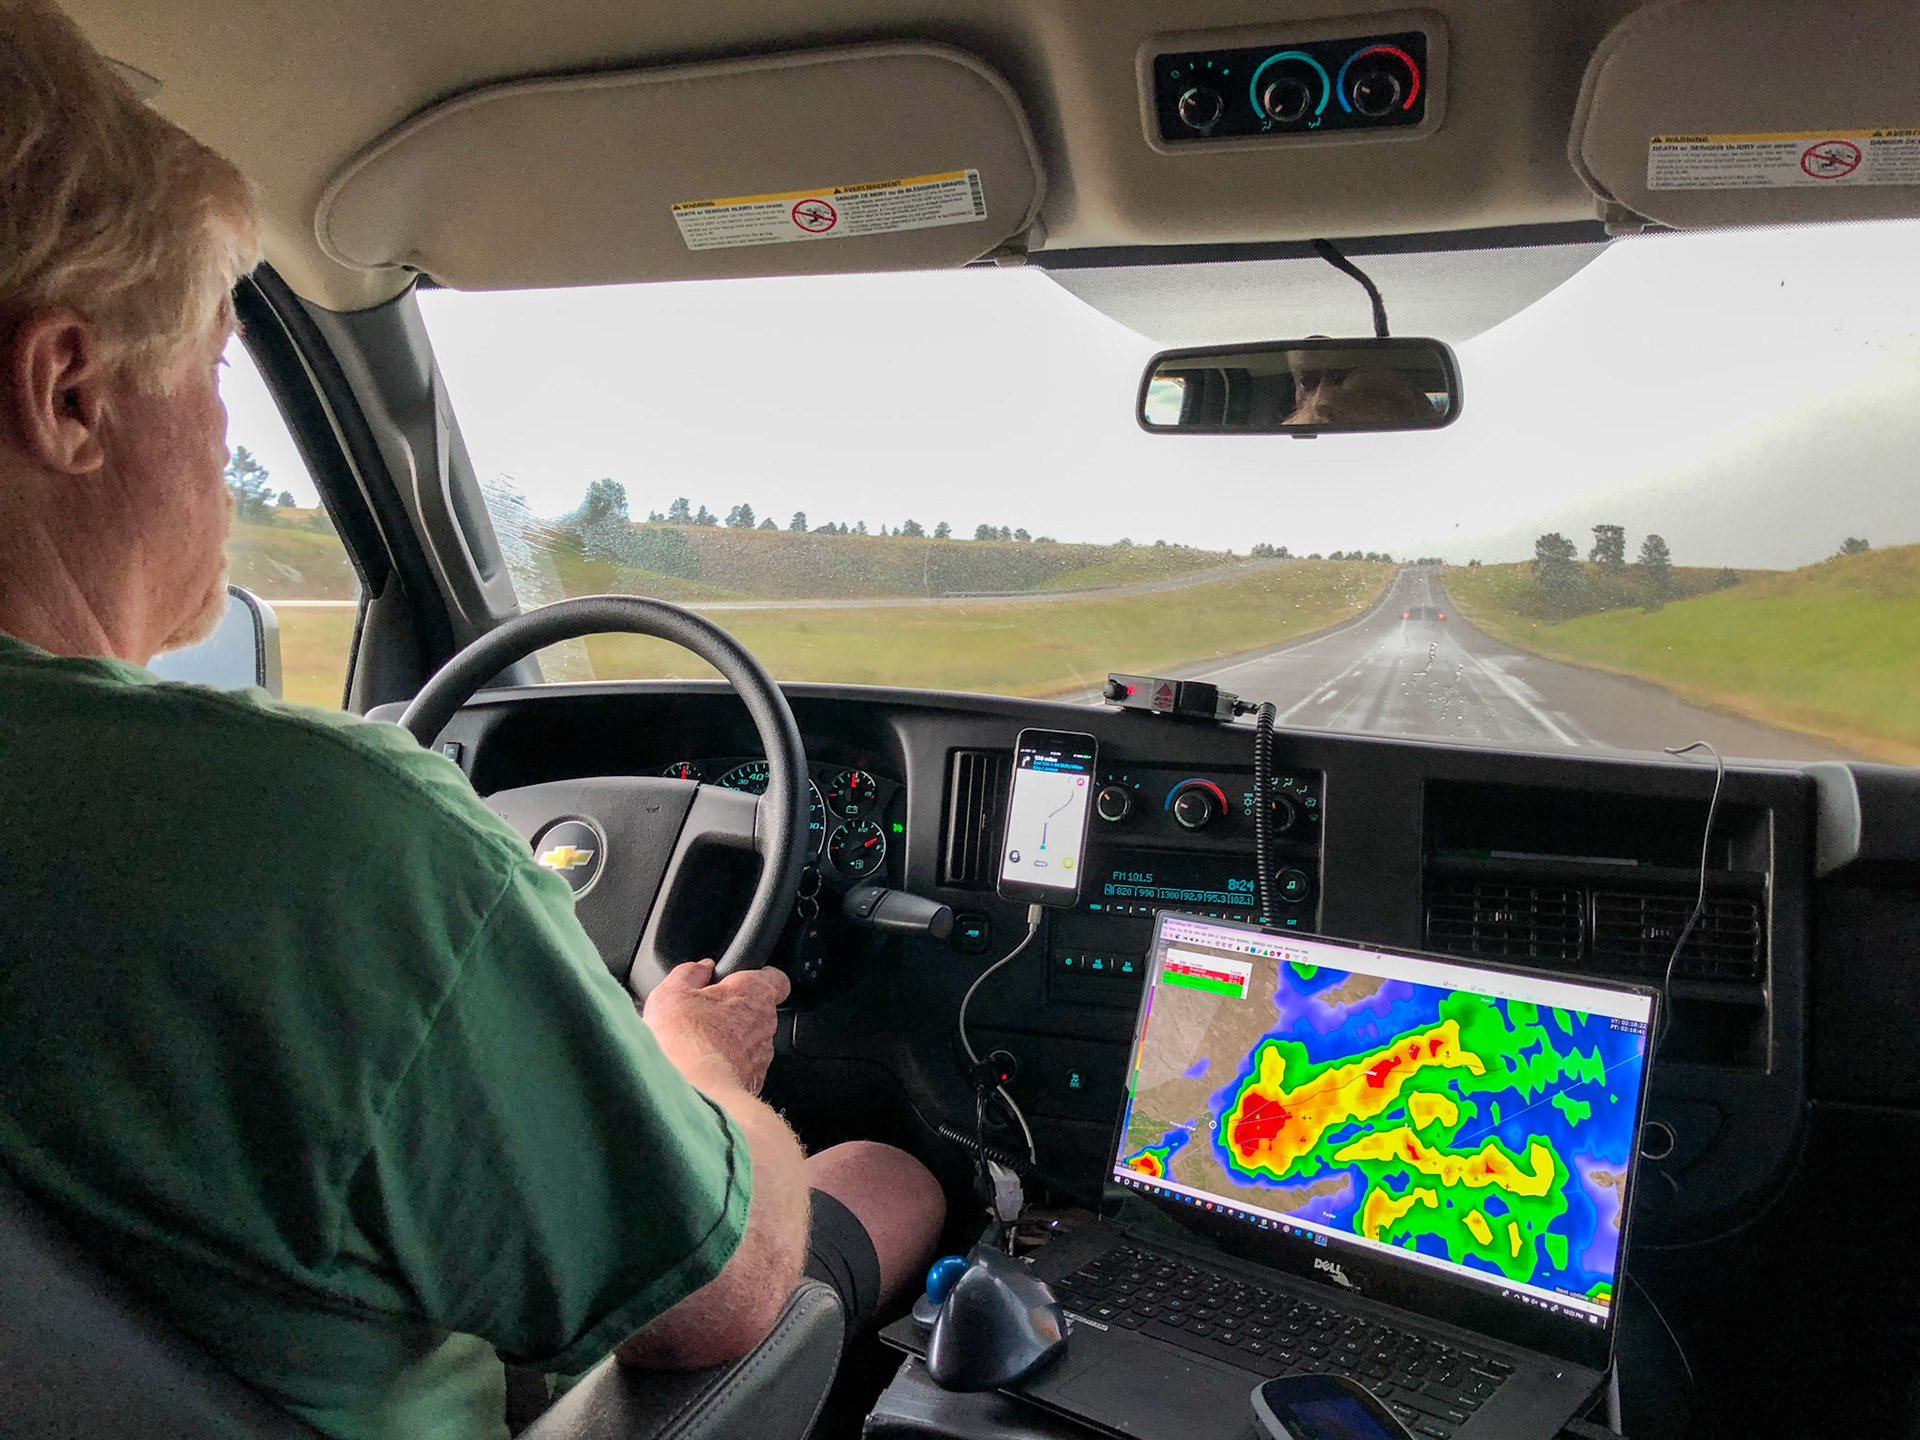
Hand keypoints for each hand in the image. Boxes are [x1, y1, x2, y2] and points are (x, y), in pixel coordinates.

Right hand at [642, 960, 790, 1094]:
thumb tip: (700, 968)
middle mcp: (766, 1022)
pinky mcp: (755, 1080)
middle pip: (759, 1010)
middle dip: (736, 1011)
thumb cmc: (685, 1041)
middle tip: (707, 1015)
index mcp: (752, 992)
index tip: (745, 979)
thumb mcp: (672, 993)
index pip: (777, 978)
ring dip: (732, 1041)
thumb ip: (690, 973)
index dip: (762, 977)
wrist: (692, 1091)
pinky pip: (745, 1067)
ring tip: (701, 1045)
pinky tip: (705, 1068)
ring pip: (752, 1041)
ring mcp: (763, 1054)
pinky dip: (729, 1066)